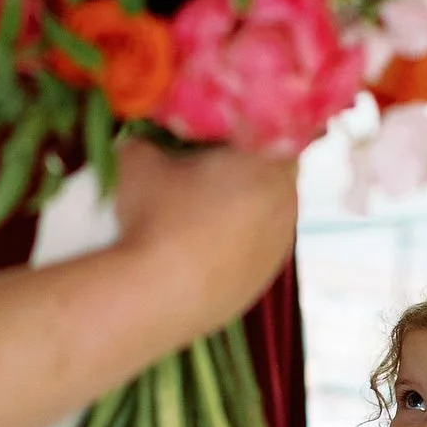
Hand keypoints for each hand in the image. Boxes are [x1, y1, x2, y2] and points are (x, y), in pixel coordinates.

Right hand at [112, 140, 296, 319]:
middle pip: (273, 174)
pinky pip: (257, 249)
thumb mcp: (139, 159)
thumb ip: (150, 138)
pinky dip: (237, 244)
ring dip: (244, 208)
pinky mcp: (263, 282)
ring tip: (201, 213)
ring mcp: (279, 247)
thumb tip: (144, 138)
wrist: (153, 296)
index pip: (271, 131)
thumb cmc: (154, 216)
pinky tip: (201, 249)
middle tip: (206, 170)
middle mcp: (287, 204)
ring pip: (268, 214)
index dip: (242, 130)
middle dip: (246, 169)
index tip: (215, 135)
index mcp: (268, 163)